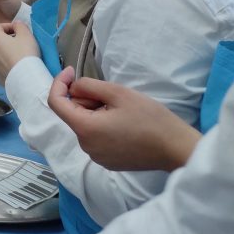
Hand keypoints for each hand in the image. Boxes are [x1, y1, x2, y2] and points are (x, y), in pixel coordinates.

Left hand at [0, 21, 39, 85]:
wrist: (25, 79)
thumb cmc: (26, 53)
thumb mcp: (26, 35)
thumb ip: (20, 26)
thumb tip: (16, 24)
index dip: (7, 26)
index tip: (18, 30)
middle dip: (8, 40)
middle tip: (21, 43)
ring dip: (7, 53)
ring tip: (20, 56)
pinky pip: (2, 67)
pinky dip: (8, 65)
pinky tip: (18, 68)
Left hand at [48, 67, 201, 171]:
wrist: (177, 149)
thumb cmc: (151, 119)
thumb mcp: (119, 93)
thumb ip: (89, 86)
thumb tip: (73, 87)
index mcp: (85, 129)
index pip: (56, 103)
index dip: (60, 82)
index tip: (71, 71)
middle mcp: (86, 146)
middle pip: (73, 114)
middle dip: (85, 98)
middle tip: (110, 94)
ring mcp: (97, 156)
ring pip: (85, 125)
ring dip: (94, 112)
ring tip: (121, 109)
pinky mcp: (108, 161)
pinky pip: (95, 137)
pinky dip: (102, 125)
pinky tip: (124, 123)